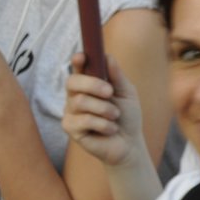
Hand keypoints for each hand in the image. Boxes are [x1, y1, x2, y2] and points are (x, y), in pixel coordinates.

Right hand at [63, 54, 147, 169]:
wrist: (129, 143)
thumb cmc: (127, 116)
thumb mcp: (127, 93)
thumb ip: (117, 76)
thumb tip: (108, 56)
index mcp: (88, 84)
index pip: (78, 69)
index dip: (77, 61)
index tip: (82, 57)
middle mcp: (75, 96)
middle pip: (73, 82)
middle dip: (92, 84)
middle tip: (110, 93)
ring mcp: (71, 112)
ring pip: (80, 101)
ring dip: (104, 109)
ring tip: (115, 116)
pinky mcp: (70, 128)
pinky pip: (84, 120)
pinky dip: (103, 124)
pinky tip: (110, 129)